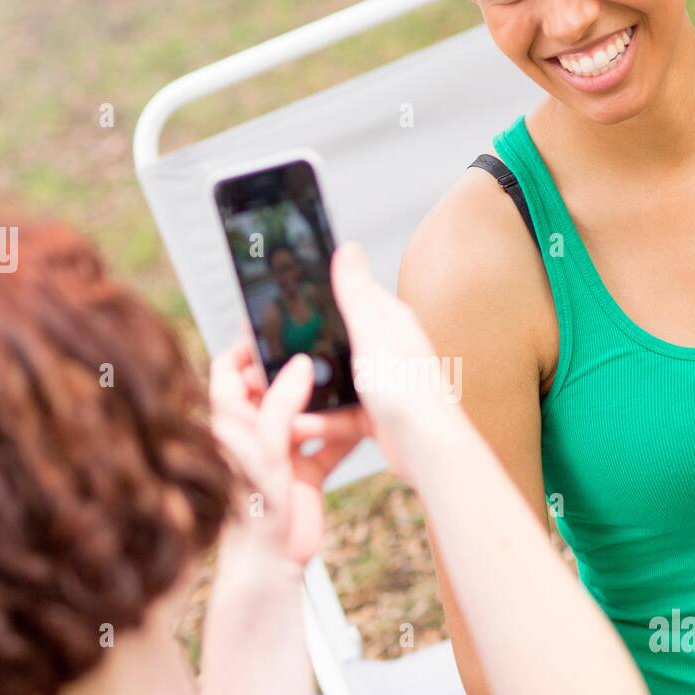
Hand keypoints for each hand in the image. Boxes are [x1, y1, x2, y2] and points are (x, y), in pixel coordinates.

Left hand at [208, 338, 361, 566]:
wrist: (271, 565)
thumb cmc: (253, 512)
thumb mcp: (267, 450)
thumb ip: (281, 404)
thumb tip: (299, 364)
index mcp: (231, 422)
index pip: (228, 370)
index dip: (245, 347)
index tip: (273, 328)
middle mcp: (254, 432)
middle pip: (273, 386)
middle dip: (297, 370)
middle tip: (323, 347)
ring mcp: (281, 451)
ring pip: (305, 413)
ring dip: (327, 402)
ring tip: (349, 381)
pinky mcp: (305, 471)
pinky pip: (329, 443)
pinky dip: (345, 433)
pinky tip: (365, 422)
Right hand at [290, 242, 462, 476]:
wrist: (426, 447)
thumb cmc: (407, 388)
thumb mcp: (371, 329)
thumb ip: (355, 292)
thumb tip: (349, 247)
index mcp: (387, 319)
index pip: (347, 296)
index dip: (315, 297)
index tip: (281, 302)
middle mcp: (385, 348)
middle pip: (332, 341)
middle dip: (303, 349)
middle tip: (268, 354)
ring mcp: (379, 383)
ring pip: (330, 381)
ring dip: (305, 390)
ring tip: (278, 395)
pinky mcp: (374, 416)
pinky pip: (337, 414)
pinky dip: (319, 420)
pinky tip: (299, 425)